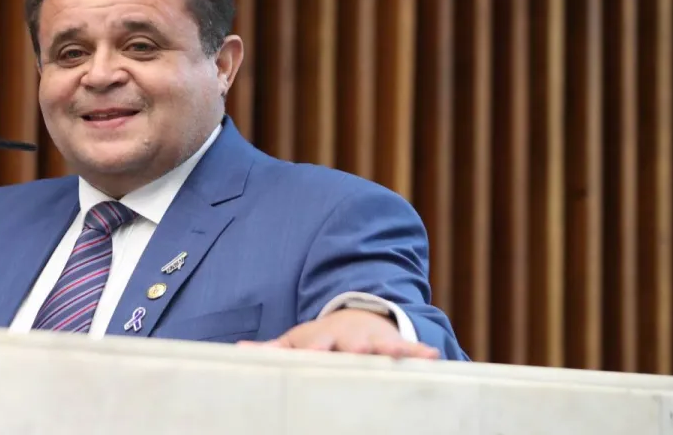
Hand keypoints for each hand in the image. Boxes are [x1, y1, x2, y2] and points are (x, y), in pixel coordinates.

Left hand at [238, 309, 440, 358]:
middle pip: (351, 346)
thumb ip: (272, 350)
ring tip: (397, 354)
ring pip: (381, 347)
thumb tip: (238, 351)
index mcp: (323, 339)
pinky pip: (410, 349)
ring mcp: (373, 341)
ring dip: (388, 350)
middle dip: (354, 350)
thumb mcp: (296, 341)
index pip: (317, 346)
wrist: (356, 316)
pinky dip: (420, 351)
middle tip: (357, 354)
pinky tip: (434, 356)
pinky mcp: (395, 344)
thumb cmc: (322, 339)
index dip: (315, 349)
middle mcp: (349, 339)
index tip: (314, 352)